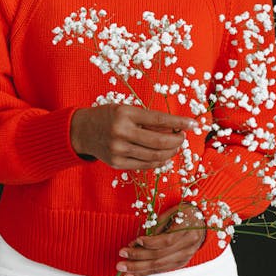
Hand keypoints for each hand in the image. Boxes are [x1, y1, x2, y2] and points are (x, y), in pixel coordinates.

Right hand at [70, 104, 196, 168]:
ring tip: (175, 147)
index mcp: (125, 113)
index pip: (159, 119)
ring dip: (170, 152)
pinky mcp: (116, 163)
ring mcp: (118, 150)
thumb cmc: (108, 116)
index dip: (178, 123)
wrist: (82, 131)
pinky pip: (144, 165)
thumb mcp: (126, 110)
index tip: (193, 124)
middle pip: (158, 142)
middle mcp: (121, 132)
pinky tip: (164, 157)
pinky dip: (158, 162)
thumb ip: (147, 120)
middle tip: (183, 138)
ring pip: (153, 156)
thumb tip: (174, 129)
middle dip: (176, 141)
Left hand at [115, 203, 206, 275]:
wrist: (201, 222)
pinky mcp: (180, 264)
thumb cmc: (184, 213)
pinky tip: (133, 273)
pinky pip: (161, 270)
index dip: (150, 242)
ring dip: (139, 269)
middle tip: (121, 256)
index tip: (136, 240)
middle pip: (160, 256)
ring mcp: (184, 257)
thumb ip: (157, 224)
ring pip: (159, 266)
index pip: (167, 241)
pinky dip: (145, 272)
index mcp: (187, 230)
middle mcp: (187, 247)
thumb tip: (139, 241)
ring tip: (123, 269)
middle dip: (138, 258)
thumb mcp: (172, 212)